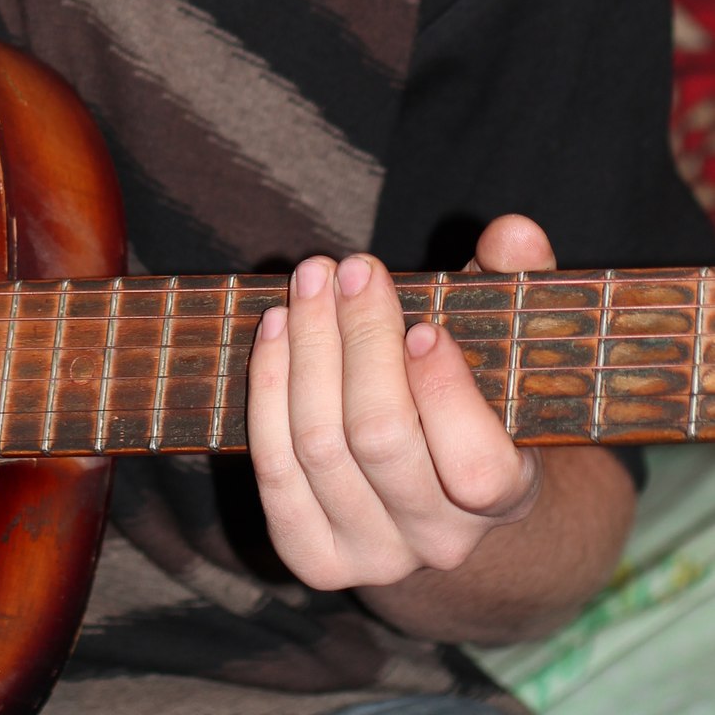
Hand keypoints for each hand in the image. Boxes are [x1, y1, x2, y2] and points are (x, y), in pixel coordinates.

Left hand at [246, 214, 549, 591]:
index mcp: (504, 497)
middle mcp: (441, 541)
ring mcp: (373, 555)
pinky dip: (267, 389)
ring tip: (310, 280)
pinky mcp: (312, 554)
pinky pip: (274, 469)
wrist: (437, 495)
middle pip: (380, 438)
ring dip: (306, 348)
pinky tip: (275, 327)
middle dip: (358, 339)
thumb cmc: (474, 393)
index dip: (444, 394)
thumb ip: (518, 281)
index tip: (422, 324)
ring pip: (319, 446)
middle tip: (351, 268)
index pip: (476, 466)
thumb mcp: (507, 337)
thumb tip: (515, 231)